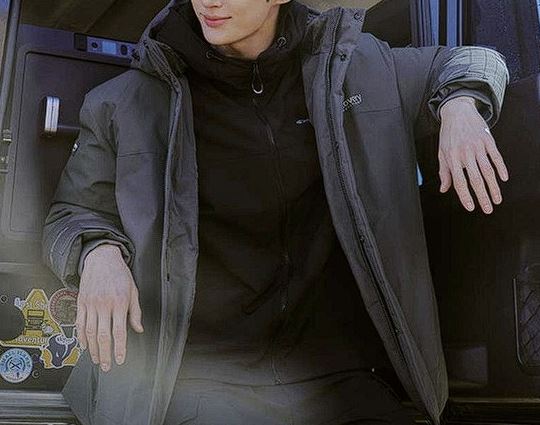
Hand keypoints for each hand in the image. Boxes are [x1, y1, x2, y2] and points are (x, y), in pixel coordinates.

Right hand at [75, 244, 143, 371]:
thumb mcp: (133, 291)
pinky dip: (81, 337)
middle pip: (103, 336)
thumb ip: (135, 312)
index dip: (119, 349)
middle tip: (106, 367)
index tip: (120, 360)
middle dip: (105, 354)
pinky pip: (80, 324)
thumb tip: (139, 329)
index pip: (119, 332)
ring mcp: (90, 304)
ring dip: (93, 349)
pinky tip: (85, 346)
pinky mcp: (81, 302)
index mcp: (120, 302)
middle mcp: (104, 305)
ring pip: (90, 332)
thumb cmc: (120, 274)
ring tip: (96, 360)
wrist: (102, 259)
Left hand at [438, 96, 508, 213]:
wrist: (457, 111)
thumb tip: (444, 189)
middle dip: (483, 196)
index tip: (471, 208)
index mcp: (452, 158)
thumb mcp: (441, 152)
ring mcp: (477, 146)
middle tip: (488, 209)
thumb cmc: (448, 135)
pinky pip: (496, 157)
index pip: (459, 181)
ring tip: (497, 199)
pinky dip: (501, 168)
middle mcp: (465, 153)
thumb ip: (444, 172)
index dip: (465, 196)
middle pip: (476, 179)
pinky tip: (504, 179)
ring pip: (488, 170)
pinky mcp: (488, 139)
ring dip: (494, 187)